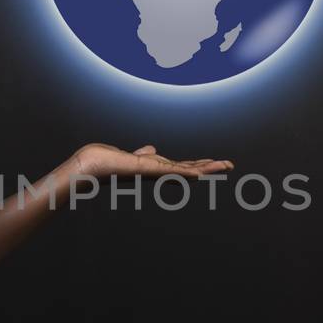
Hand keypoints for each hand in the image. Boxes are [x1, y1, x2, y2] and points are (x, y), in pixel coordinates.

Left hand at [73, 142, 233, 182]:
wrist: (92, 166)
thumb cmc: (108, 162)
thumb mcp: (133, 156)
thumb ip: (144, 154)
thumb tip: (151, 149)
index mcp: (156, 168)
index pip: (183, 166)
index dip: (200, 164)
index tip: (216, 162)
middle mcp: (157, 172)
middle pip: (189, 169)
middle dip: (210, 167)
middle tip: (230, 165)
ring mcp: (153, 172)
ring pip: (185, 170)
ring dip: (206, 168)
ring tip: (224, 165)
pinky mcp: (146, 170)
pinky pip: (169, 171)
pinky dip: (186, 171)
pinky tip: (199, 172)